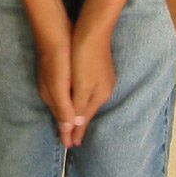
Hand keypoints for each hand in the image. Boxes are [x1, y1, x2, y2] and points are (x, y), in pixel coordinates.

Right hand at [36, 38, 77, 146]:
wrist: (53, 31)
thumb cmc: (59, 58)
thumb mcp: (61, 85)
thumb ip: (64, 106)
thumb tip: (68, 128)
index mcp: (52, 96)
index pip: (61, 120)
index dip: (66, 133)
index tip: (70, 147)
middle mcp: (50, 91)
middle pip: (60, 113)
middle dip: (64, 127)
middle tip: (70, 140)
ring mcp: (51, 80)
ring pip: (60, 103)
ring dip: (65, 115)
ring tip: (71, 125)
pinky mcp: (56, 70)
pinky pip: (61, 93)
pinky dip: (66, 101)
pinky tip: (70, 99)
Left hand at [69, 28, 114, 146]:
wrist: (93, 30)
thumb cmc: (82, 57)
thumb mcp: (79, 85)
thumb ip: (78, 105)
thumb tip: (76, 125)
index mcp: (98, 95)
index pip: (85, 119)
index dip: (76, 132)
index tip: (71, 146)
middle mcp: (104, 90)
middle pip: (88, 112)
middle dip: (80, 125)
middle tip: (73, 140)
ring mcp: (103, 79)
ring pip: (89, 102)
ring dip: (82, 113)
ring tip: (77, 124)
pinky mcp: (99, 70)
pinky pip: (89, 92)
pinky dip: (83, 100)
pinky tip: (81, 100)